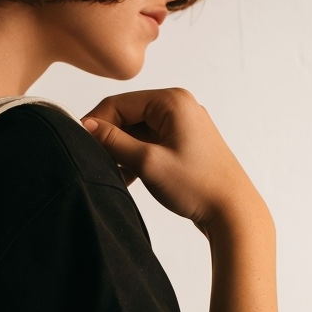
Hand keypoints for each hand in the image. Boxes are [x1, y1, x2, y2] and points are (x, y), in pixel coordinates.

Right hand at [82, 88, 266, 234]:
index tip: (78, 146)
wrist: (232, 211)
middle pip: (129, 114)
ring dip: (122, 150)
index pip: (119, 103)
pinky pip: (151, 142)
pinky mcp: (185, 143)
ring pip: (138, 130)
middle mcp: (179, 105)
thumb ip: (114, 142)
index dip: (95, 123)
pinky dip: (137, 157)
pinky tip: (129, 178)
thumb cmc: (196, 185)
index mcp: (172, 101)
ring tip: (114, 174)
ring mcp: (184, 124)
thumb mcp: (147, 162)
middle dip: (110, 138)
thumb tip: (86, 125)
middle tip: (95, 163)